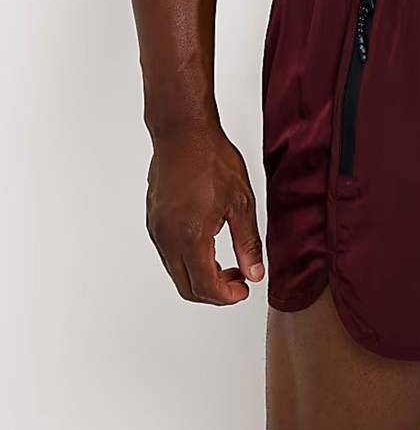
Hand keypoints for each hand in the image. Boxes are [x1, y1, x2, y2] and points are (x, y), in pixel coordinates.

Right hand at [146, 125, 263, 304]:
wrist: (183, 133)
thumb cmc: (212, 160)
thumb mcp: (242, 203)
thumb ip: (248, 243)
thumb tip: (255, 273)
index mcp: (190, 237)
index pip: (205, 287)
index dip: (227, 296)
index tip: (244, 290)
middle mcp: (167, 239)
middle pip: (186, 287)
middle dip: (214, 292)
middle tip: (239, 280)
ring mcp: (157, 230)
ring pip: (176, 271)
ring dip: (201, 276)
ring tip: (228, 263)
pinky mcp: (154, 220)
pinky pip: (169, 254)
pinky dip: (189, 261)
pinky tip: (210, 245)